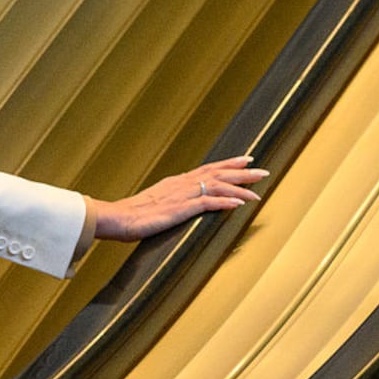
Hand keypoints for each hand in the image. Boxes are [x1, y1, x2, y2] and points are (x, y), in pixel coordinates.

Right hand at [90, 155, 266, 241]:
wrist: (115, 218)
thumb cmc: (130, 216)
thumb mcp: (154, 204)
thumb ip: (169, 201)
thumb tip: (180, 205)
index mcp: (175, 183)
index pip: (207, 169)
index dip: (228, 164)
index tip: (245, 160)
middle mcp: (180, 184)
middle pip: (216, 173)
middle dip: (241, 171)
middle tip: (263, 170)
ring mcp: (180, 195)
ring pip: (216, 185)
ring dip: (239, 186)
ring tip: (258, 188)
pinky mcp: (179, 209)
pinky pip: (207, 202)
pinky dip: (225, 201)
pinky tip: (240, 203)